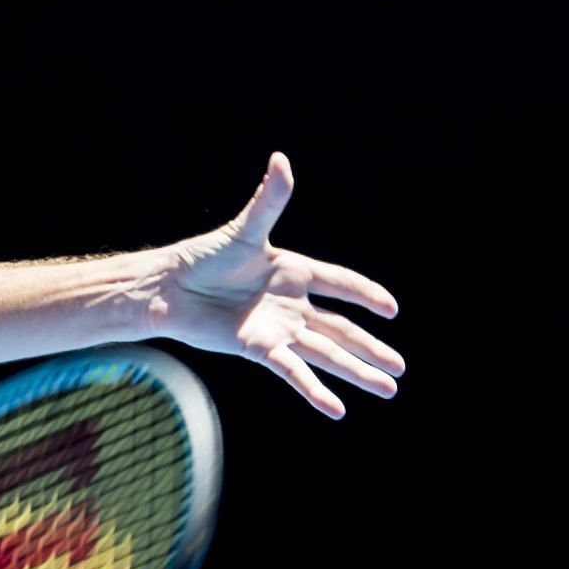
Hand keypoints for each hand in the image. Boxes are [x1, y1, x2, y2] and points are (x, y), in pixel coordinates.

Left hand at [151, 152, 404, 417]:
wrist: (167, 289)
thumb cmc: (202, 257)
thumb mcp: (243, 231)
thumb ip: (269, 201)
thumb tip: (281, 160)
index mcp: (292, 271)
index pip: (339, 283)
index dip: (365, 294)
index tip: (392, 308)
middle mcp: (289, 304)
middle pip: (340, 329)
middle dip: (370, 347)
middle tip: (401, 368)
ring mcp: (276, 329)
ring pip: (325, 353)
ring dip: (356, 371)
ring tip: (388, 390)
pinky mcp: (258, 349)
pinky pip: (293, 371)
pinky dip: (314, 390)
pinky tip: (337, 409)